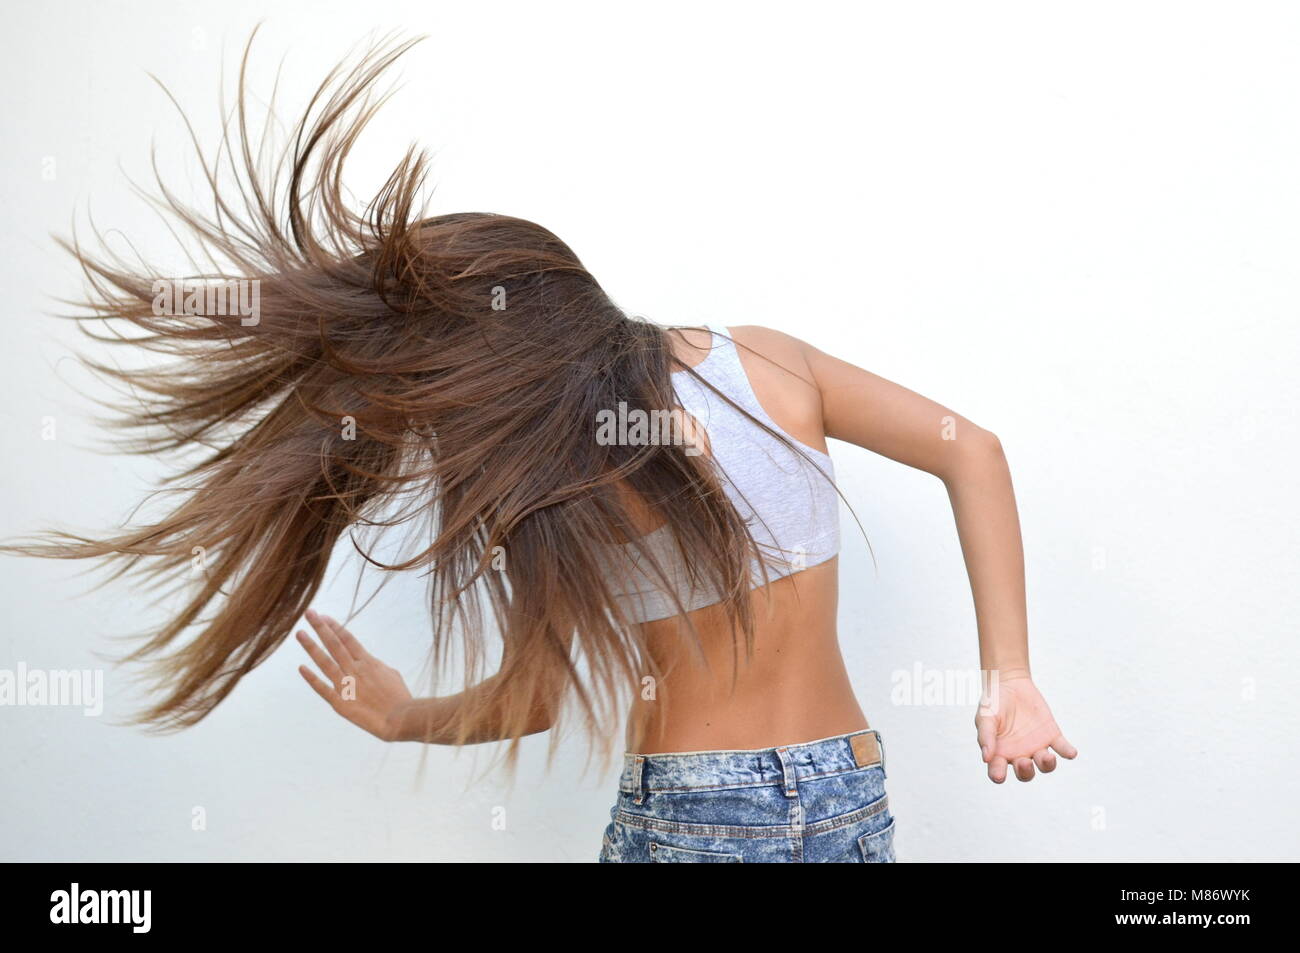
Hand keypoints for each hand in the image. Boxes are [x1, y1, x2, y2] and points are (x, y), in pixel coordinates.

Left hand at [296, 608, 412, 741]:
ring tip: (300, 634)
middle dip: (320, 627)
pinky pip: (322, 688)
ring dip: (311, 647)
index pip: (347, 639)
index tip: (323, 616)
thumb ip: (375, 665)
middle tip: (309, 613)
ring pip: (325, 662)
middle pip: (334, 644)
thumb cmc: (399, 696)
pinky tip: (301, 667)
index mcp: (368, 662)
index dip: (334, 626)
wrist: (400, 719)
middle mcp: (355, 670)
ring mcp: (346, 685)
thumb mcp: (391, 674)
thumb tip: (366, 661)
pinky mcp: (340, 703)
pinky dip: (311, 678)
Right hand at [974, 674, 1076, 782]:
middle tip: (1024, 761)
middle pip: (1025, 773)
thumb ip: (986, 735)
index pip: (997, 770)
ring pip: (1045, 765)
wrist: (1011, 683)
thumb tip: (986, 757)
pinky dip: (1067, 751)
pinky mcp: (1051, 735)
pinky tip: (1070, 753)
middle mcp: (1019, 754)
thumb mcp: (985, 716)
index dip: (998, 775)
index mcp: (1000, 752)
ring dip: (1048, 765)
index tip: (1000, 775)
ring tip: (1048, 757)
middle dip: (1026, 772)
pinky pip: (1062, 747)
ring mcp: (1036, 746)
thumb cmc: (993, 702)